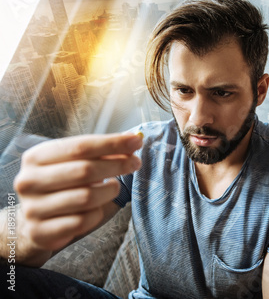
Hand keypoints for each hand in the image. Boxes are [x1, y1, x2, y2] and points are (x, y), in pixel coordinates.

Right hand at [13, 133, 142, 254]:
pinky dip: (97, 214)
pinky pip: (82, 222)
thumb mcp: (75, 163)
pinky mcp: (41, 232)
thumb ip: (101, 152)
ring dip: (109, 191)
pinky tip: (98, 208)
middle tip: (135, 163)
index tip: (136, 141)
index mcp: (36, 157)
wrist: (33, 219)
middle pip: (85, 171)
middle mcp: (29, 181)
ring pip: (86, 198)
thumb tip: (132, 141)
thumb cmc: (61, 184)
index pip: (80, 147)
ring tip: (115, 187)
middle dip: (117, 165)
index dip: (112, 143)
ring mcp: (33, 208)